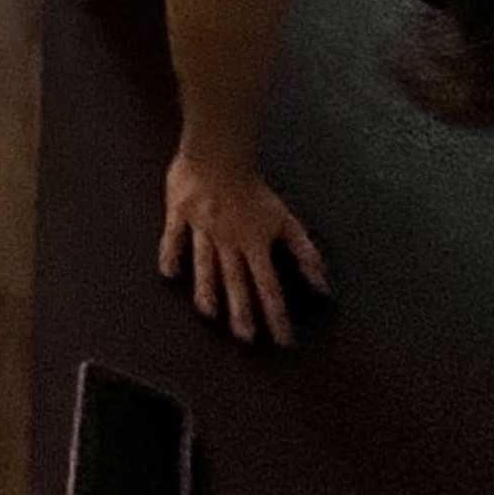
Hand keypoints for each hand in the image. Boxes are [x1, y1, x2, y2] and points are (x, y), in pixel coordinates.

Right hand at [157, 148, 327, 344]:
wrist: (220, 154)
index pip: (269, 288)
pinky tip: (170, 274)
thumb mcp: (286, 220)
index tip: (284, 340)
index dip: (278, 316)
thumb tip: (323, 287)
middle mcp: (228, 242)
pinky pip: (174, 239)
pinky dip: (172, 256)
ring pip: (205, 267)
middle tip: (246, 339)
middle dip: (243, 313)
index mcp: (254, 244)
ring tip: (210, 315)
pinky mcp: (180, 215)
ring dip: (209, 293)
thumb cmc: (254, 187)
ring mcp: (202, 230)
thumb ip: (305, 254)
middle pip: (236, 283)